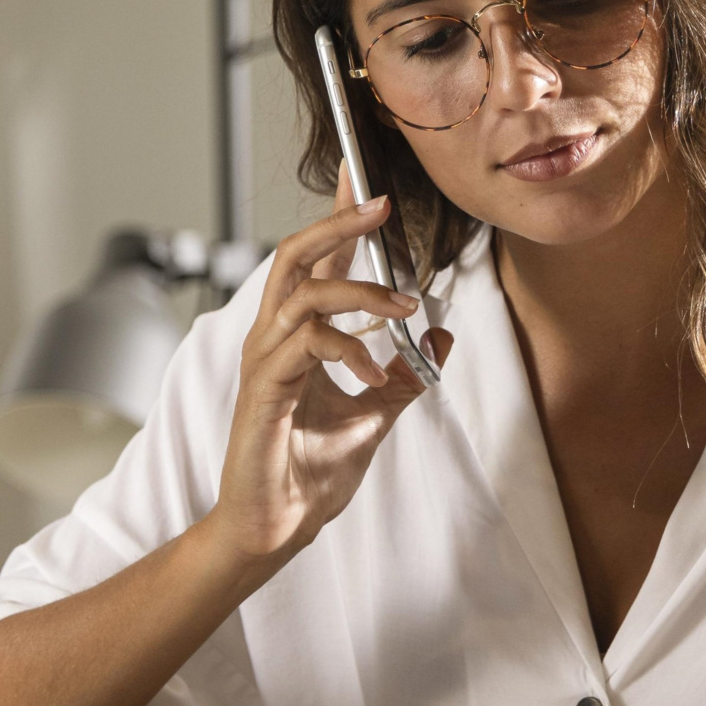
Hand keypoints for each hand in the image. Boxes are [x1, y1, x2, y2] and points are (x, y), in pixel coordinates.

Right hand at [204, 191, 449, 573]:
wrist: (276, 527)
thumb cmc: (309, 473)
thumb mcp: (375, 416)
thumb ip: (406, 374)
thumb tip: (442, 334)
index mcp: (294, 339)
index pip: (314, 263)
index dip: (338, 219)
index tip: (361, 178)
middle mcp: (272, 340)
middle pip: (294, 256)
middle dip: (337, 224)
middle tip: (380, 202)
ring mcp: (264, 363)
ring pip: (302, 294)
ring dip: (359, 293)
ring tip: (402, 310)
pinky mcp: (264, 391)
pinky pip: (304, 346)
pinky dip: (347, 349)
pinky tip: (374, 372)